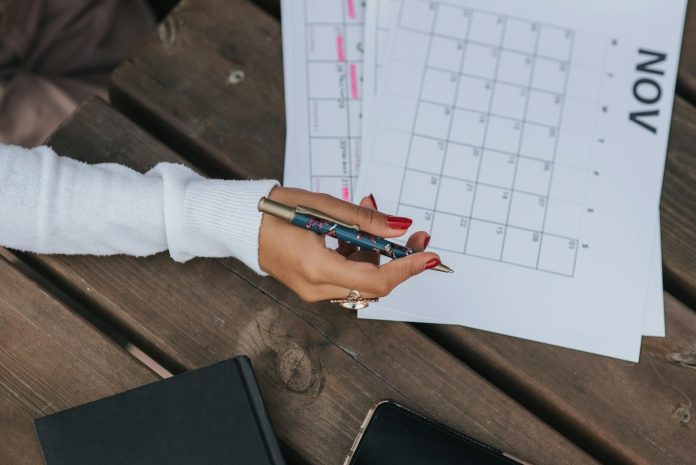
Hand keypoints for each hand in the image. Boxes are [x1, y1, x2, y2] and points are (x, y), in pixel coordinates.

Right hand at [258, 186, 440, 301]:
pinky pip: (348, 277)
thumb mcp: (322, 206)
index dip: (408, 268)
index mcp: (317, 269)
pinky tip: (355, 232)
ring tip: (371, 216)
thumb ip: (364, 220)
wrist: (242, 223)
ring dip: (377, 253)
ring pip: (363, 281)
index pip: (376, 279)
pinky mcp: (314, 285)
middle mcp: (317, 288)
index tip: (431, 256)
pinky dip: (360, 256)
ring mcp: (315, 290)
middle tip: (416, 236)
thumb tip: (400, 229)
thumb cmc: (275, 211)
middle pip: (374, 285)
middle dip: (399, 261)